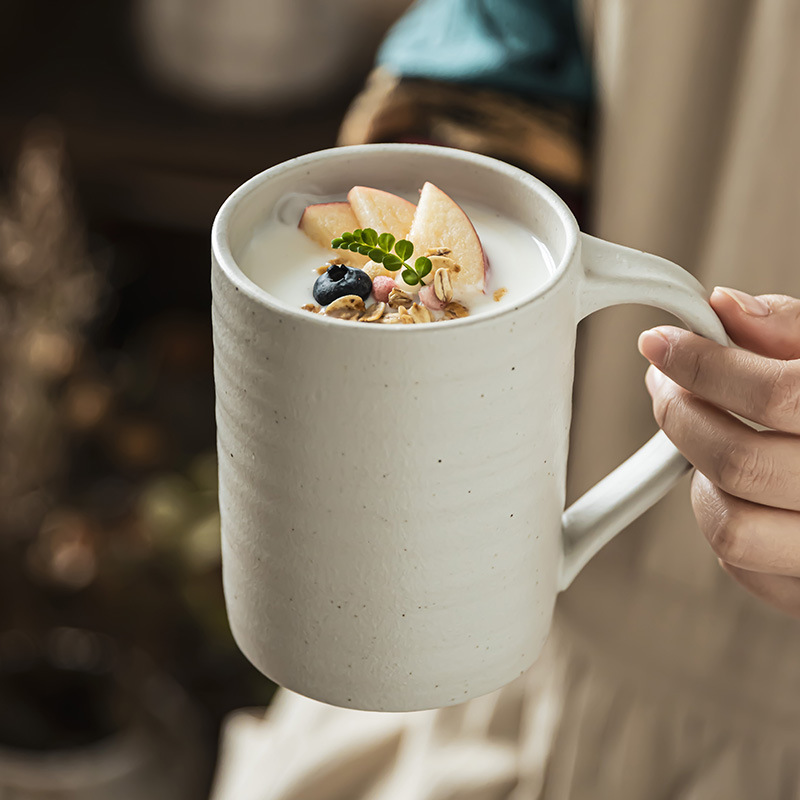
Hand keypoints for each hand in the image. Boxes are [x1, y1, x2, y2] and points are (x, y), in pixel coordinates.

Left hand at [638, 287, 799, 617]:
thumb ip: (792, 331)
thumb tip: (724, 306)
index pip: (778, 395)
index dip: (704, 365)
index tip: (661, 343)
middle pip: (740, 464)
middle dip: (682, 416)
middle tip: (668, 387)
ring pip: (731, 528)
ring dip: (700, 476)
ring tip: (709, 440)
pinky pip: (743, 568)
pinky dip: (725, 519)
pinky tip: (741, 488)